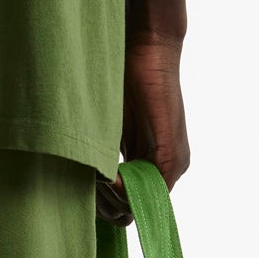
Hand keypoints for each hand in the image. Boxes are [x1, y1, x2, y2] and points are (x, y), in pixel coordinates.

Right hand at [95, 35, 189, 222]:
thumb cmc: (123, 81)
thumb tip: (85, 184)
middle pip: (132, 209)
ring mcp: (173, 162)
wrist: (147, 48)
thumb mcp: (107, 129)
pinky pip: (152, 188)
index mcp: (151, 162)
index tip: (85, 190)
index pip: (128, 204)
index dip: (104, 205)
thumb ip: (102, 157)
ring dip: (113, 196)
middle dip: (105, 204)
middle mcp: (167, 168)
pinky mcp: (172, 152)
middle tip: (88, 185)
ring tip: (96, 177)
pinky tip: (109, 175)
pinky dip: (126, 187)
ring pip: (140, 202)